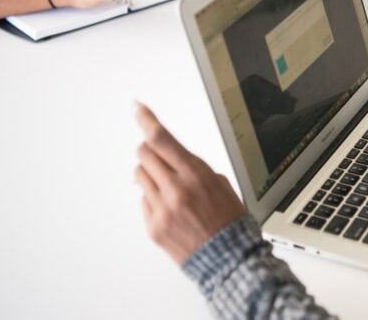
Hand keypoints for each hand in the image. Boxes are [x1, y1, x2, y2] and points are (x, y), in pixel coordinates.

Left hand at [134, 103, 246, 263]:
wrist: (228, 258)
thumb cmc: (229, 222)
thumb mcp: (220, 184)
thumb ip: (193, 168)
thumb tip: (170, 158)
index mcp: (196, 175)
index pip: (163, 140)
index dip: (147, 120)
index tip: (138, 108)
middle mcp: (176, 190)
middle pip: (145, 153)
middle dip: (150, 150)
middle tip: (158, 155)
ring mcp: (162, 209)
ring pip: (140, 175)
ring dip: (150, 174)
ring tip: (168, 186)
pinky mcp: (153, 226)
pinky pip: (142, 201)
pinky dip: (153, 199)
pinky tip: (170, 207)